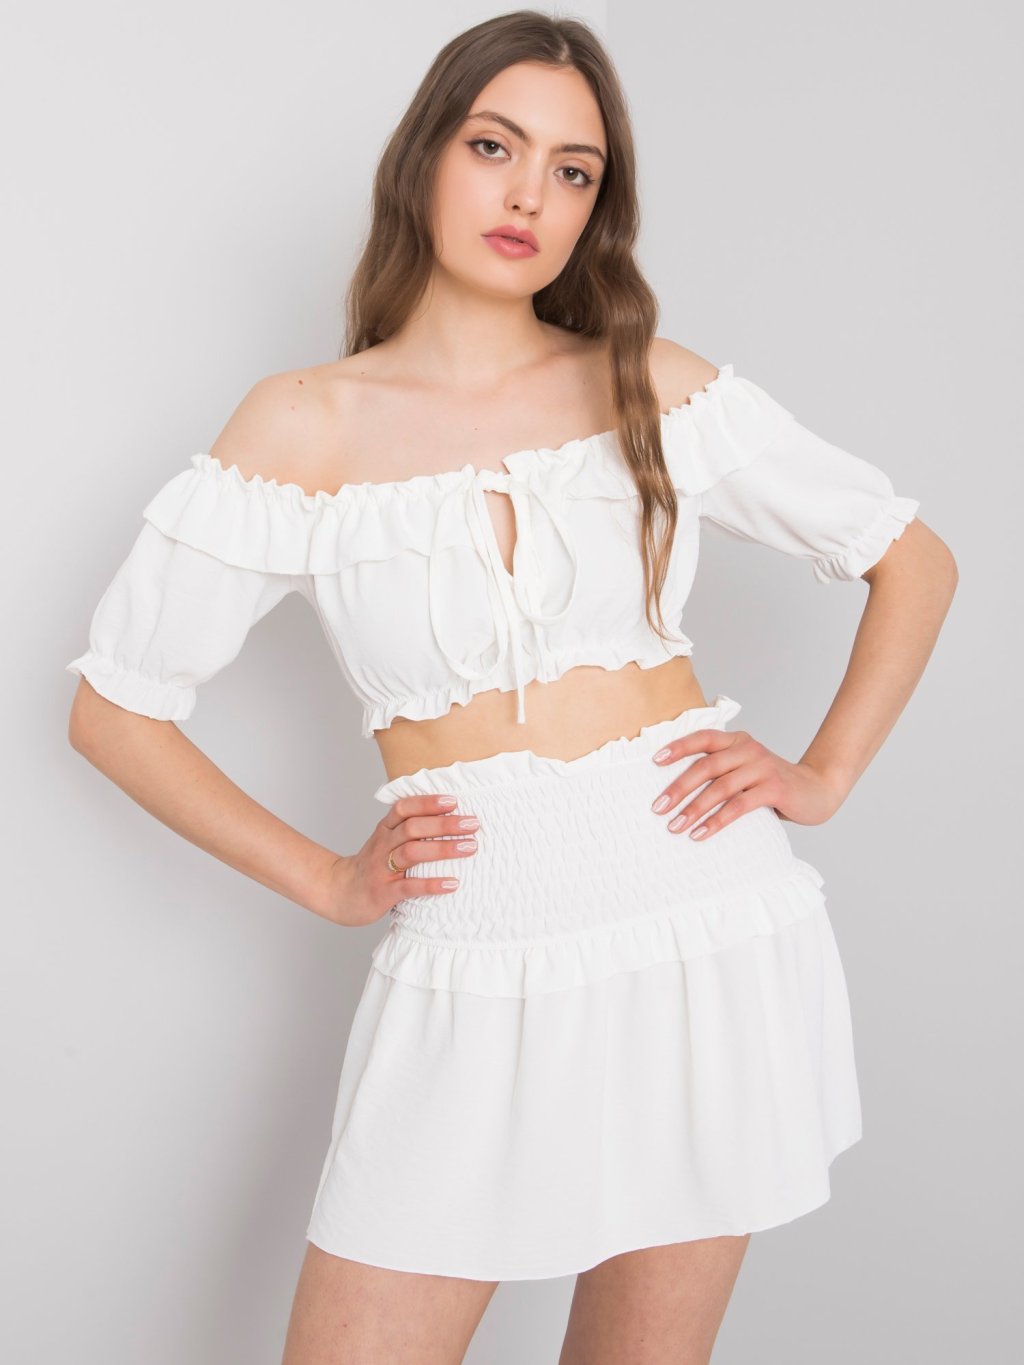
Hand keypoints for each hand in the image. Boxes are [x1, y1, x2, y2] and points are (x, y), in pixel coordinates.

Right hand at [316, 794, 480, 926]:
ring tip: (470, 848)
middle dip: (444, 824)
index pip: (404, 808)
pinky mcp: (384, 892)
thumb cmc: (374, 865)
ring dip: (443, 848)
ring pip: (412, 852)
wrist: (341, 892)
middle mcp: (383, 845)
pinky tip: (452, 884)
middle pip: (413, 827)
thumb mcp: (386, 840)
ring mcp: (382, 868)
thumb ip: (410, 827)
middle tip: (472, 824)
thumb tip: (451, 816)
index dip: (428, 802)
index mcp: (385, 829)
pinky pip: (409, 886)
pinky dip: (431, 884)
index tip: (453, 800)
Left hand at [649, 728, 848, 839]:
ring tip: (674, 826)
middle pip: (706, 766)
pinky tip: (700, 834)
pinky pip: (738, 807)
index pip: (704, 737)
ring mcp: (762, 768)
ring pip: (720, 788)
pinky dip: (716, 821)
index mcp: (738, 740)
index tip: (654, 761)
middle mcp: (749, 750)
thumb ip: (722, 770)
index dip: (679, 747)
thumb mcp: (746, 769)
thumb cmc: (772, 784)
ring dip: (693, 809)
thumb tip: (676, 790)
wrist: (818, 790)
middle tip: (657, 808)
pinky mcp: (774, 789)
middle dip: (678, 788)